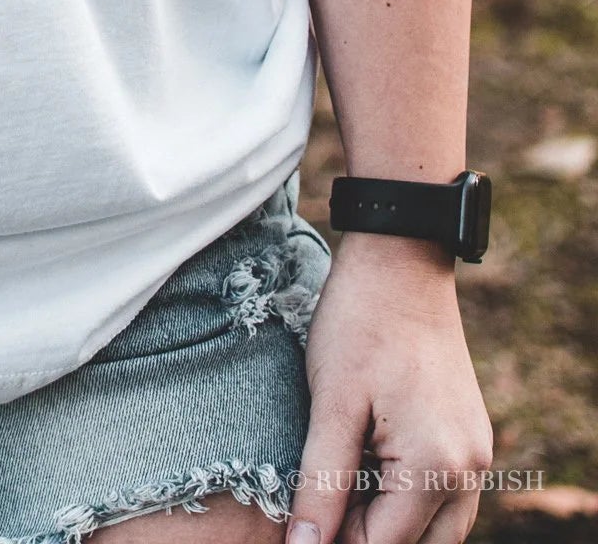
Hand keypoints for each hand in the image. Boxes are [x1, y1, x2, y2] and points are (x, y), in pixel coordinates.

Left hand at [287, 235, 493, 543]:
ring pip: (435, 529)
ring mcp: (476, 455)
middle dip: (366, 536)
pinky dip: (406, 499)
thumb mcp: (331, 402)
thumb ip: (322, 482)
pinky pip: (443, 496)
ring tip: (338, 486)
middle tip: (317, 505)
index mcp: (435, 467)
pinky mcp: (470, 438)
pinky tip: (364, 469)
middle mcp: (468, 471)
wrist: (401, 259)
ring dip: (387, 522)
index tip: (299, 526)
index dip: (334, 543)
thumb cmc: (359, 321)